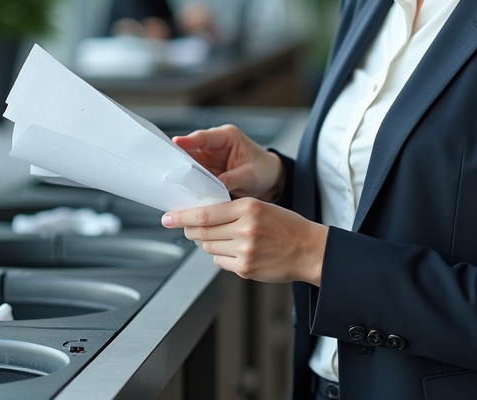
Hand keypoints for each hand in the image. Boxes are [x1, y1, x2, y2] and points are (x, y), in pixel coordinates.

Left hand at [162, 199, 326, 284]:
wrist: (310, 250)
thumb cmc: (287, 226)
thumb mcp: (260, 207)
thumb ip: (232, 210)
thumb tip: (201, 216)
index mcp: (248, 208)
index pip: (205, 213)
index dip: (182, 216)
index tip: (167, 217)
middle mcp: (245, 229)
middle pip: (202, 232)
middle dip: (189, 230)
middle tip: (186, 228)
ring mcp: (245, 251)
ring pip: (208, 247)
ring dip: (207, 242)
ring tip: (223, 238)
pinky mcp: (246, 269)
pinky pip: (220, 262)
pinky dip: (221, 256)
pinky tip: (235, 251)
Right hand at [172, 125, 283, 200]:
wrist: (269, 181)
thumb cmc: (263, 170)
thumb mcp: (251, 174)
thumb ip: (234, 178)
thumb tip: (217, 186)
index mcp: (227, 137)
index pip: (204, 137)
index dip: (189, 140)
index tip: (176, 142)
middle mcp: (213, 146)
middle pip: (191, 151)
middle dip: (179, 160)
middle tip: (167, 169)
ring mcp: (208, 160)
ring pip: (188, 166)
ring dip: (182, 175)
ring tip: (171, 185)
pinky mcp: (205, 174)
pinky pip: (193, 178)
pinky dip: (188, 186)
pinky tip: (182, 194)